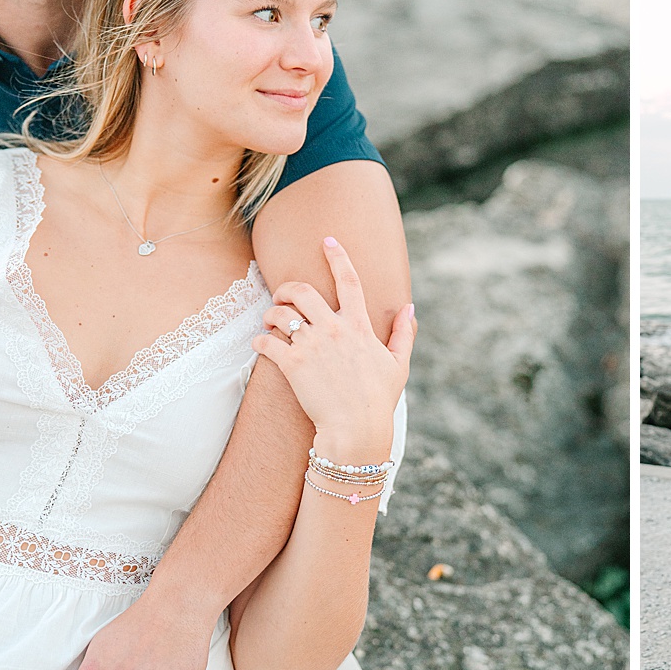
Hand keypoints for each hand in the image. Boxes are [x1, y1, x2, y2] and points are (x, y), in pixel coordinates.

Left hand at [252, 237, 414, 452]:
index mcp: (359, 326)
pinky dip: (260, 340)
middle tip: (281, 295)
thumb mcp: (399, 364)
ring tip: (269, 323)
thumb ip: (404, 333)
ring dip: (271, 314)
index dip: (338, 256)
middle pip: (303, 291)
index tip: (327, 240)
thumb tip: (410, 308)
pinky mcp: (293, 366)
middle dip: (287, 288)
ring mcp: (313, 347)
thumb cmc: (378, 399)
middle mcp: (335, 330)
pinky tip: (261, 344)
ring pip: (280, 314)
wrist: (356, 429)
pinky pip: (267, 342)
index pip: (349, 281)